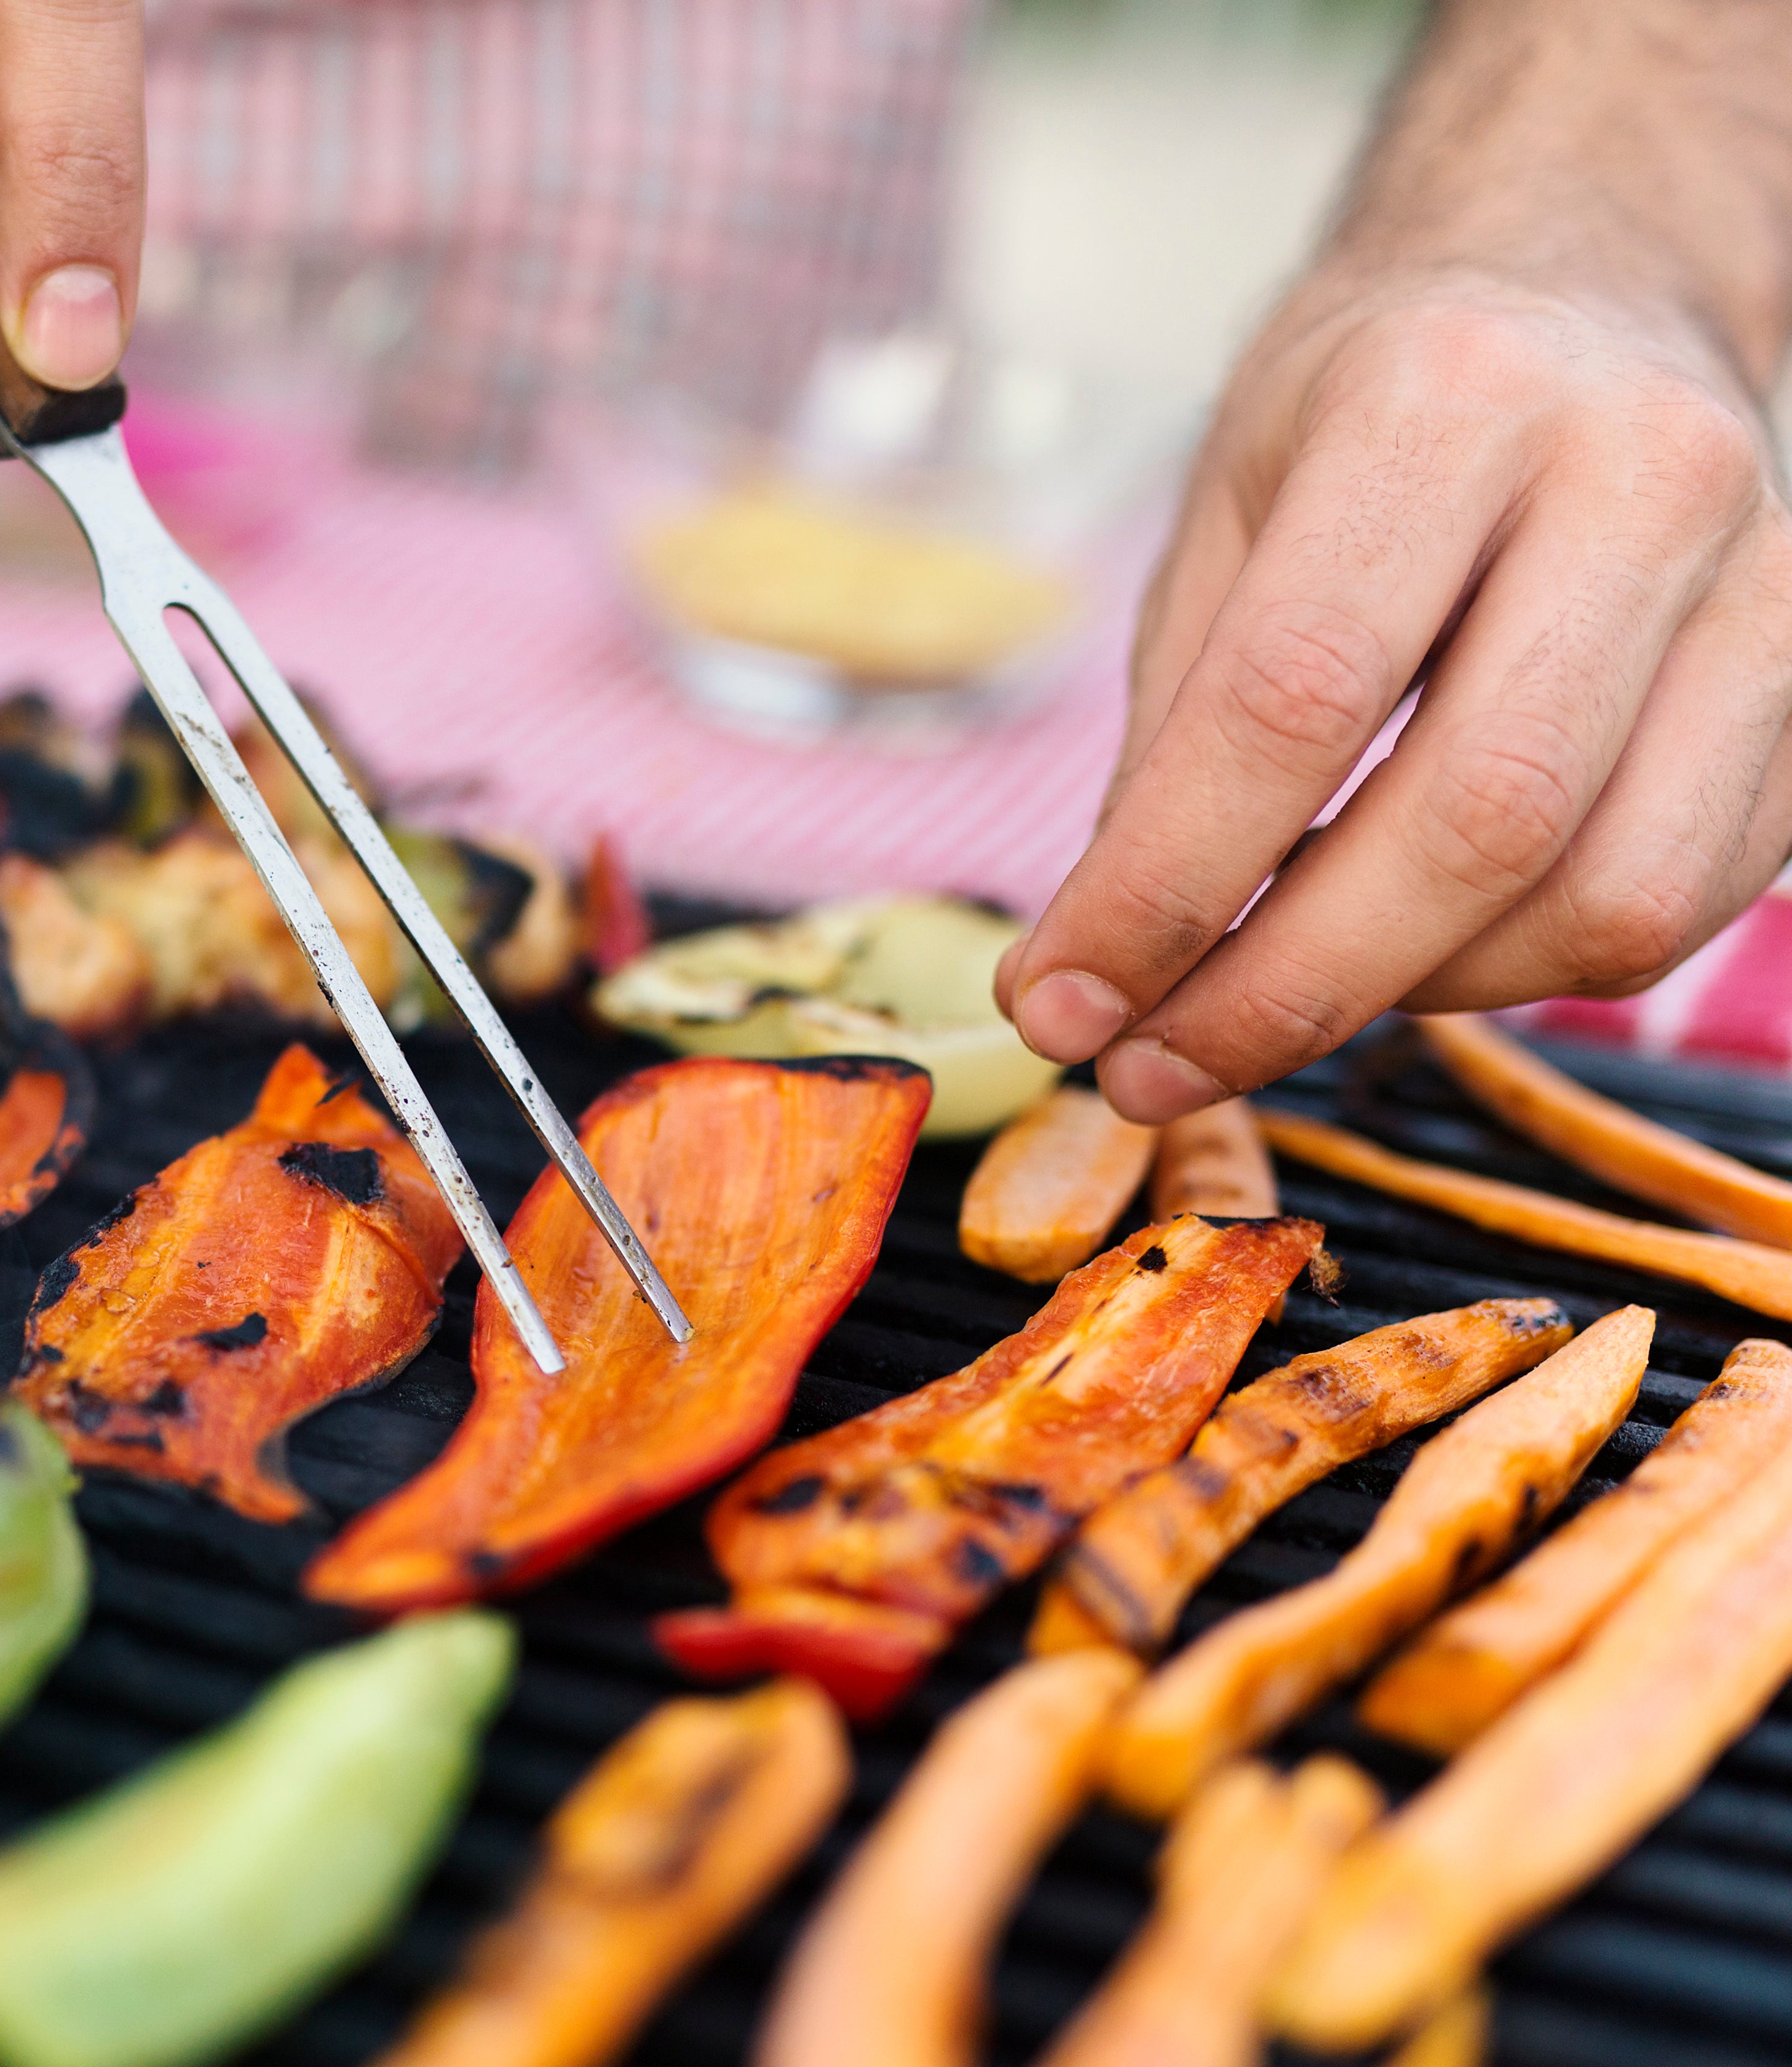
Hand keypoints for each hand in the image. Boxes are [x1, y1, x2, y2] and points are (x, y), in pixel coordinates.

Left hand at [998, 259, 1791, 1123]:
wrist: (1577, 281)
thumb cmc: (1373, 409)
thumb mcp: (1224, 513)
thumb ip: (1168, 740)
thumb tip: (1099, 976)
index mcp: (1448, 397)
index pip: (1293, 700)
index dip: (1164, 889)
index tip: (1063, 1005)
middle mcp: (1638, 473)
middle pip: (1472, 821)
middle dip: (1285, 988)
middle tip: (1147, 1067)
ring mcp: (1765, 579)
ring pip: (1600, 896)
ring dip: (1408, 997)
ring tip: (1271, 995)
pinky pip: (1679, 902)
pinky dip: (1518, 966)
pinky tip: (1408, 944)